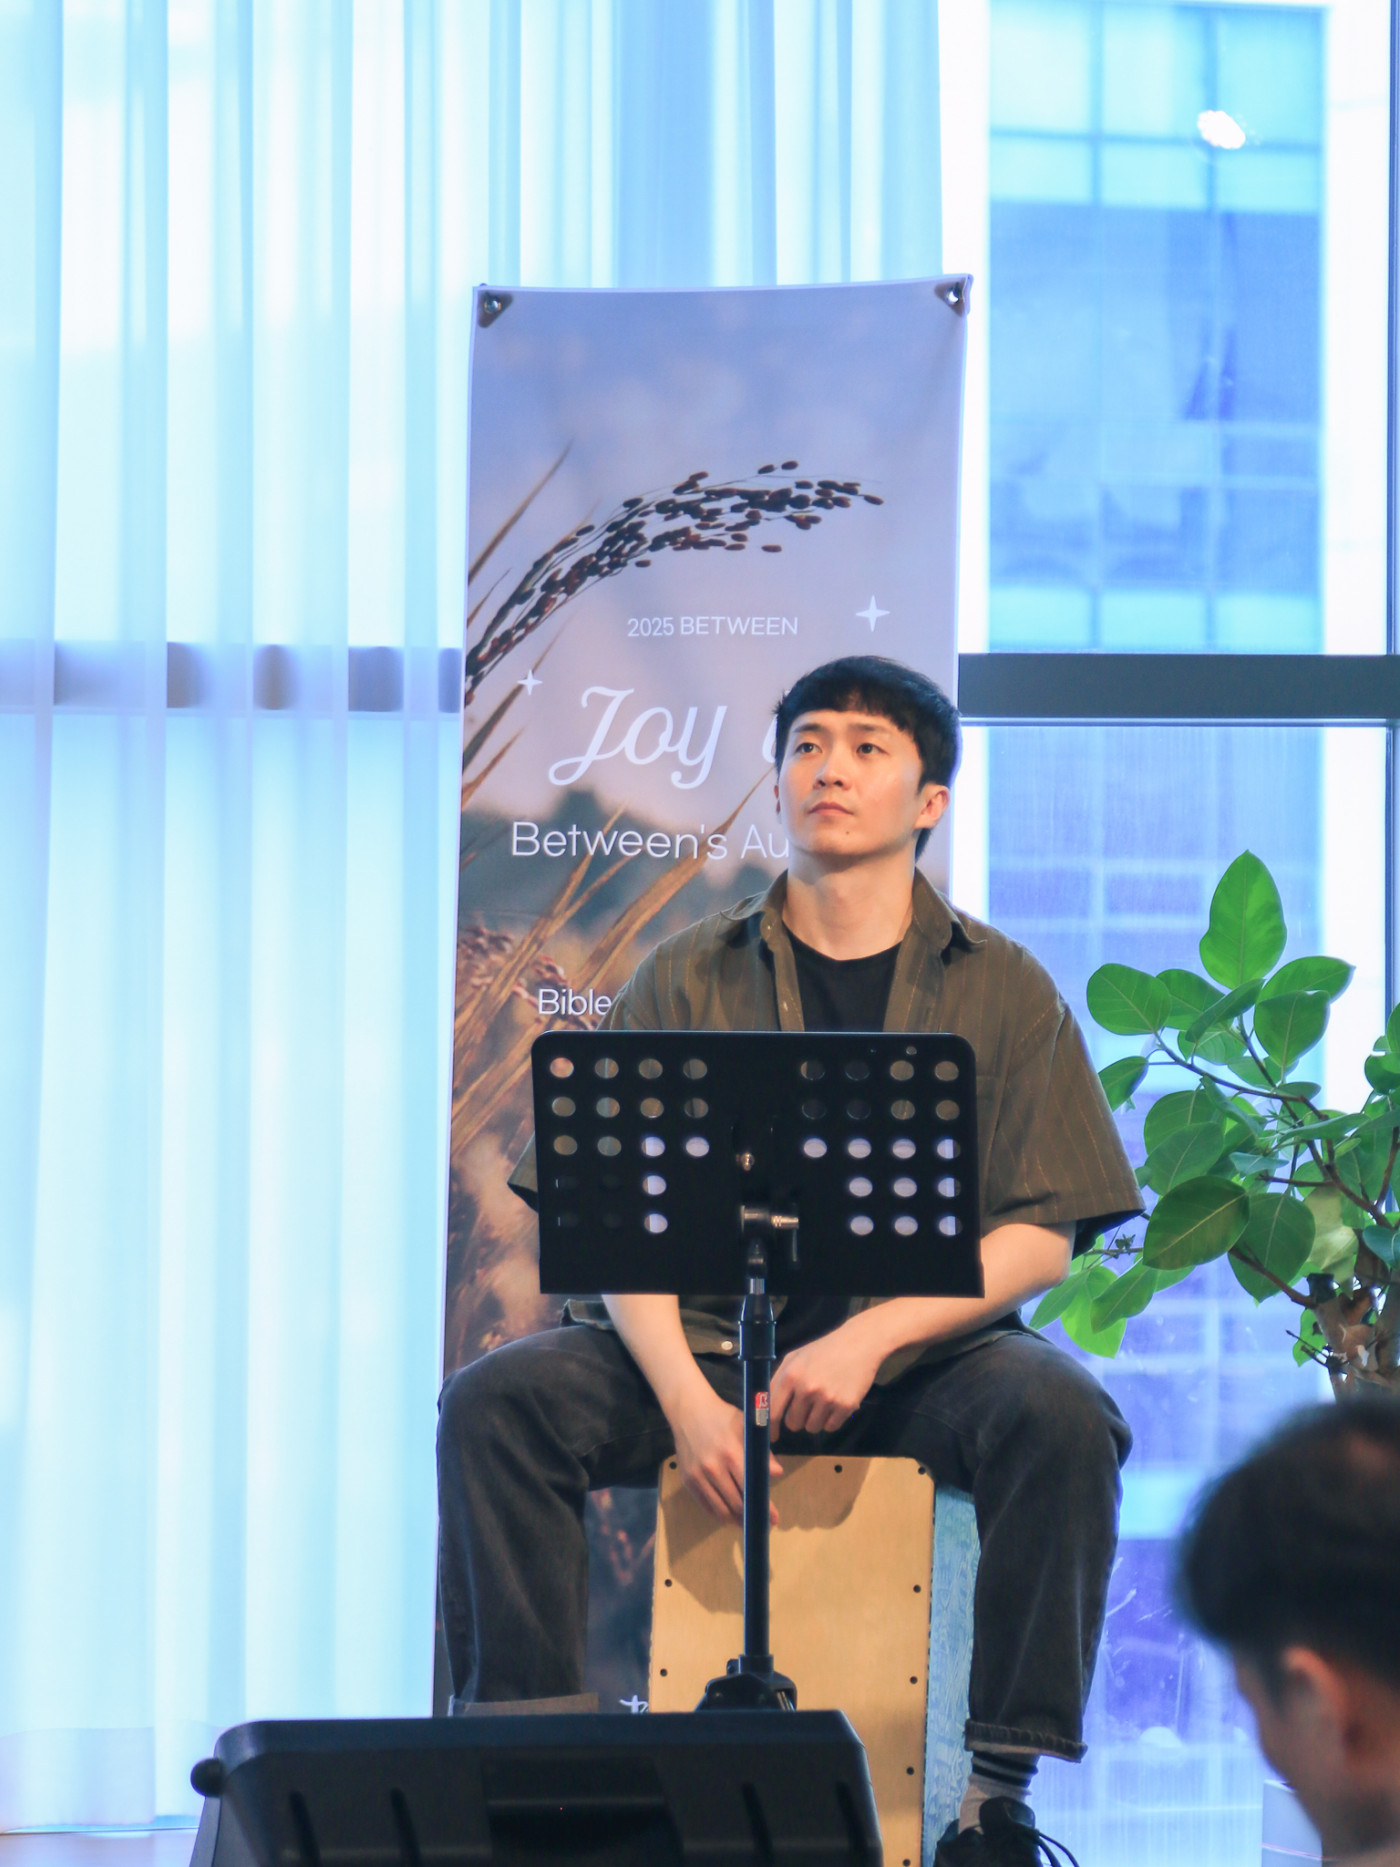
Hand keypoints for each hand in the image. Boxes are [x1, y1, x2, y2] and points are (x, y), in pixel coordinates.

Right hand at [667, 1385, 781, 1524]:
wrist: (688, 1410)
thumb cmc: (722, 1417)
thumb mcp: (745, 1427)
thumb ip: (762, 1451)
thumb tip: (777, 1473)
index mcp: (731, 1452)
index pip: (750, 1488)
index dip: (763, 1506)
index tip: (773, 1518)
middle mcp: (713, 1467)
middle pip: (736, 1503)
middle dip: (751, 1517)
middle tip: (762, 1522)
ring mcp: (698, 1475)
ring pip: (720, 1509)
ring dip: (735, 1520)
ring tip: (746, 1522)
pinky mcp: (688, 1480)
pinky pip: (705, 1505)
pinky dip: (718, 1513)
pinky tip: (729, 1514)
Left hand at [770, 1323, 884, 1435]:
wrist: (859, 1344)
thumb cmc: (824, 1350)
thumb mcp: (795, 1357)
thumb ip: (779, 1380)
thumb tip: (766, 1406)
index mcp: (791, 1375)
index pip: (773, 1411)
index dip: (770, 1428)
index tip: (772, 1436)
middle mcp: (807, 1388)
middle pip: (793, 1423)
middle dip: (798, 1419)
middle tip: (807, 1406)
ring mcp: (827, 1398)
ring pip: (812, 1427)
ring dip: (815, 1420)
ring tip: (823, 1401)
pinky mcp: (845, 1406)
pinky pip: (831, 1427)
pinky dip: (832, 1420)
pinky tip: (835, 1403)